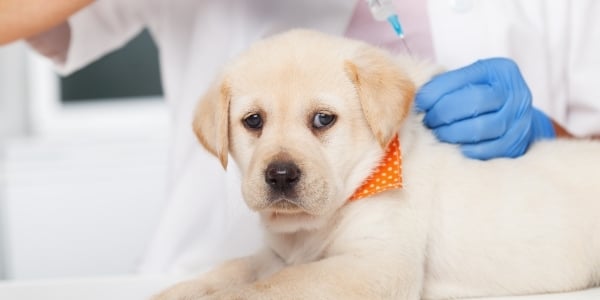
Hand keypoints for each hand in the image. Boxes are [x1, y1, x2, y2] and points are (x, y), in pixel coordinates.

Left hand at [415, 58, 554, 159]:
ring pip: (479, 128)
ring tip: (438, 133)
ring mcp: (519, 120)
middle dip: (443, 113)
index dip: (436, 91)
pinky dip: (465, 149)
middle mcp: (515, 92)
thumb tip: (417, 98)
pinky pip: (487, 150)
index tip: (420, 102)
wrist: (512, 117)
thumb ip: (447, 85)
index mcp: (499, 70)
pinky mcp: (516, 144)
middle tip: (428, 121)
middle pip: (474, 102)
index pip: (463, 78)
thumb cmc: (481, 96)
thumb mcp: (468, 81)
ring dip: (451, 133)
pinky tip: (453, 146)